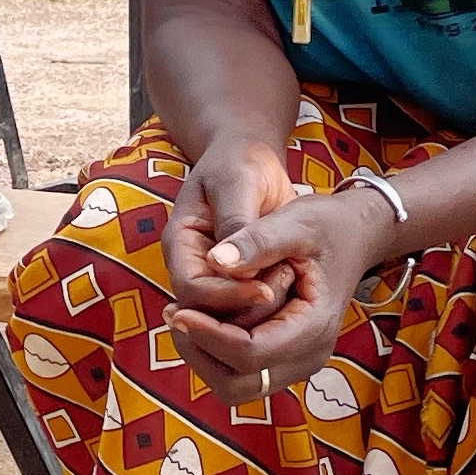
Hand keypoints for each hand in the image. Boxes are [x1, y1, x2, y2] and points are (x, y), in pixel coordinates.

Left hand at [162, 180, 397, 408]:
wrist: (355, 234)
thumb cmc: (326, 225)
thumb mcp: (294, 221)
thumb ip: (257, 241)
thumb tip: (214, 262)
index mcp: (314, 326)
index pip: (251, 353)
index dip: (209, 336)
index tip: (179, 308)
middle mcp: (308, 355)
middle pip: (239, 383)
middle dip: (201, 351)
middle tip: (175, 312)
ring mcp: (297, 362)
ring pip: (235, 387)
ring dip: (204, 357)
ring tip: (183, 315)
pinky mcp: (284, 358)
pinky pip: (240, 374)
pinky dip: (214, 354)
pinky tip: (200, 318)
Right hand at [164, 139, 301, 321]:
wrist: (252, 160)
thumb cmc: (240, 162)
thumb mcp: (238, 180)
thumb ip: (235, 221)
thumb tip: (230, 266)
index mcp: (180, 242)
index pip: (190, 289)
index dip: (225, 297)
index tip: (265, 291)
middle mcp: (192, 265)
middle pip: (207, 312)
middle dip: (246, 308)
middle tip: (286, 287)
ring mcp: (214, 274)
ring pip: (230, 314)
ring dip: (262, 309)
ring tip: (293, 280)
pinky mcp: (239, 279)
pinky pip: (250, 305)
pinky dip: (273, 302)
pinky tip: (295, 283)